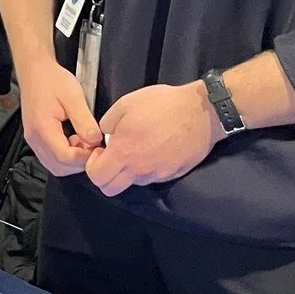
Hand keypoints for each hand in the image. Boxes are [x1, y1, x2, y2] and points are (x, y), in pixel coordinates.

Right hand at [18, 58, 103, 176]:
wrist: (34, 70)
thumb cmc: (52, 80)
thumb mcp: (73, 96)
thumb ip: (84, 120)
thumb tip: (96, 140)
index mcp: (43, 128)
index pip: (65, 157)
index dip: (84, 157)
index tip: (98, 146)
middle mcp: (35, 139)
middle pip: (59, 166)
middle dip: (79, 161)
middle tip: (92, 145)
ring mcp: (33, 140)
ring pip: (55, 165)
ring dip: (72, 160)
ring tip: (83, 141)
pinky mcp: (35, 138)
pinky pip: (51, 157)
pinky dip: (65, 156)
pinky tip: (74, 140)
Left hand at [86, 83, 220, 196]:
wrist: (201, 112)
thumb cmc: (162, 104)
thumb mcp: (126, 104)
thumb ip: (107, 123)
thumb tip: (104, 137)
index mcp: (124, 152)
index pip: (96, 177)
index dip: (93, 165)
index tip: (101, 150)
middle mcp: (139, 170)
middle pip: (110, 189)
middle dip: (105, 176)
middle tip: (113, 155)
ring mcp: (157, 174)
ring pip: (132, 183)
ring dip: (127, 171)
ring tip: (137, 148)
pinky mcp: (172, 174)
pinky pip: (151, 178)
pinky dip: (146, 169)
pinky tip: (153, 149)